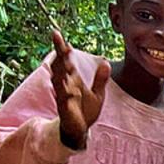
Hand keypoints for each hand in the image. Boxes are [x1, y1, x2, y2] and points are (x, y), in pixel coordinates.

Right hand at [49, 30, 108, 149]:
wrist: (81, 130)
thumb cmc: (86, 110)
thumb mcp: (97, 93)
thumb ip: (100, 79)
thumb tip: (106, 62)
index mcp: (72, 80)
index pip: (66, 61)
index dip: (62, 48)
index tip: (57, 33)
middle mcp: (66, 86)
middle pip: (60, 67)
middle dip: (60, 55)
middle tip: (61, 42)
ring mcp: (64, 96)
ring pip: (59, 81)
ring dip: (60, 70)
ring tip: (61, 58)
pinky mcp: (65, 108)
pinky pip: (63, 99)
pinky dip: (65, 93)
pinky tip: (67, 88)